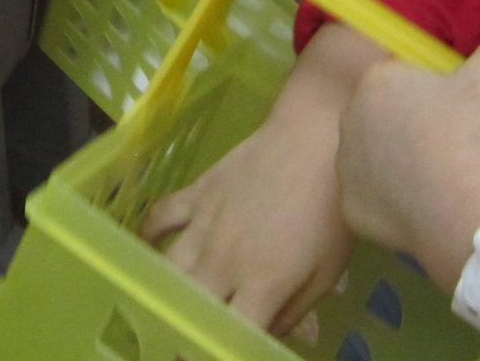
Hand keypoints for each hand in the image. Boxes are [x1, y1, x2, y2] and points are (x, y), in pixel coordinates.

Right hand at [143, 102, 352, 337]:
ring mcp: (204, 223)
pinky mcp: (197, 192)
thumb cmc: (331, 211)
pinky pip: (160, 218)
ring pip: (167, 270)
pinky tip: (148, 249)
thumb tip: (263, 335)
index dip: (214, 352)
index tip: (212, 354)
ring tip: (160, 308)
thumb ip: (292, 312)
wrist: (316, 139)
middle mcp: (223, 260)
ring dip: (162, 293)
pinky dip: (148, 236)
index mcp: (260, 284)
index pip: (226, 335)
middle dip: (179, 333)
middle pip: (187, 308)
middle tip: (180, 342)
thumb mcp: (326, 273)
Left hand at [338, 41, 479, 269]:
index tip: (458, 112)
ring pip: (377, 158)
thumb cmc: (474, 136)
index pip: (404, 77)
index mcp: (376, 81)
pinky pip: (376, 200)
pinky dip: (396, 204)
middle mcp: (349, 120)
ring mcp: (345, 168)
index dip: (434, 92)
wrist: (466, 214)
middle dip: (413, 125)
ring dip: (401, 163)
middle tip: (452, 146)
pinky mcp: (351, 209)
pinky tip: (424, 207)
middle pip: (386, 116)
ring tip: (440, 179)